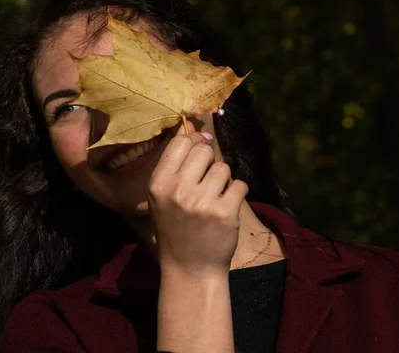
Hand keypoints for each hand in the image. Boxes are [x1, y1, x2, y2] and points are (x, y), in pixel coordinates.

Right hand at [147, 120, 248, 276]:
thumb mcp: (162, 198)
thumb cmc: (176, 229)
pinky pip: (240, 185)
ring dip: (223, 181)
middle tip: (206, 183)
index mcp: (158, 184)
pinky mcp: (225, 213)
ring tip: (214, 200)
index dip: (195, 141)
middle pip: (204, 151)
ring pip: (224, 168)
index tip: (201, 150)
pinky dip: (237, 195)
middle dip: (210, 163)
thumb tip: (196, 130)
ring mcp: (202, 202)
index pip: (181, 143)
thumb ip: (175, 166)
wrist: (190, 269)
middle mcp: (177, 191)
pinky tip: (226, 209)